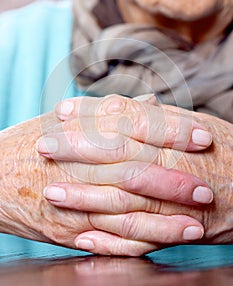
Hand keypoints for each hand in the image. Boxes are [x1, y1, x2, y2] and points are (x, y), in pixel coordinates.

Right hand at [0, 112, 204, 253]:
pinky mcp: (65, 229)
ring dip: (163, 219)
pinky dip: (134, 242)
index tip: (202, 136)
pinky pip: (104, 238)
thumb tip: (153, 101)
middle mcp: (79, 163)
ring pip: (124, 210)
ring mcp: (72, 199)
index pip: (134, 125)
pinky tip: (161, 245)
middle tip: (207, 187)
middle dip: (174, 178)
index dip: (171, 131)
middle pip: (134, 168)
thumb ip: (113, 111)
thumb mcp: (67, 118)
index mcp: (81, 129)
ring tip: (196, 224)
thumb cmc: (31, 142)